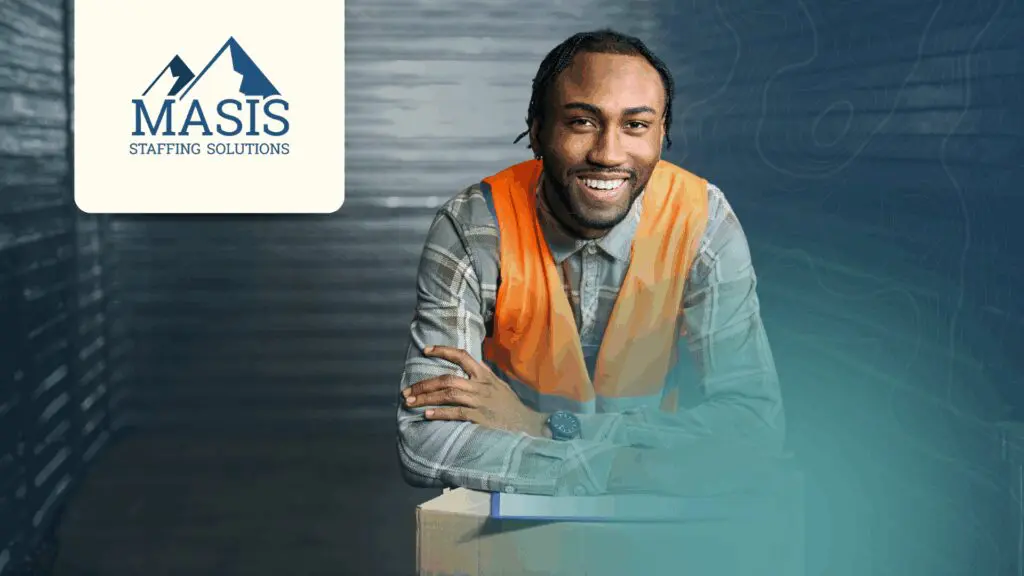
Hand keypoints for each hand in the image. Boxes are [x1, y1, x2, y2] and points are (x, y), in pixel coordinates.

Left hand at [403, 345, 547, 435]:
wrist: (529, 425)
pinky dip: (439, 413)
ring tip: (410, 403)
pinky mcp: (480, 418)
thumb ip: (481, 379)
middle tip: (407, 391)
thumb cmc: (510, 408)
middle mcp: (481, 385)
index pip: (462, 355)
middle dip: (424, 384)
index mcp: (485, 375)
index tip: (425, 351)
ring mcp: (481, 401)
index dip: (443, 350)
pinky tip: (427, 414)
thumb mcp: (498, 387)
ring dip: (426, 398)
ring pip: (448, 394)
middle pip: (447, 378)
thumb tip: (460, 375)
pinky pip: (456, 413)